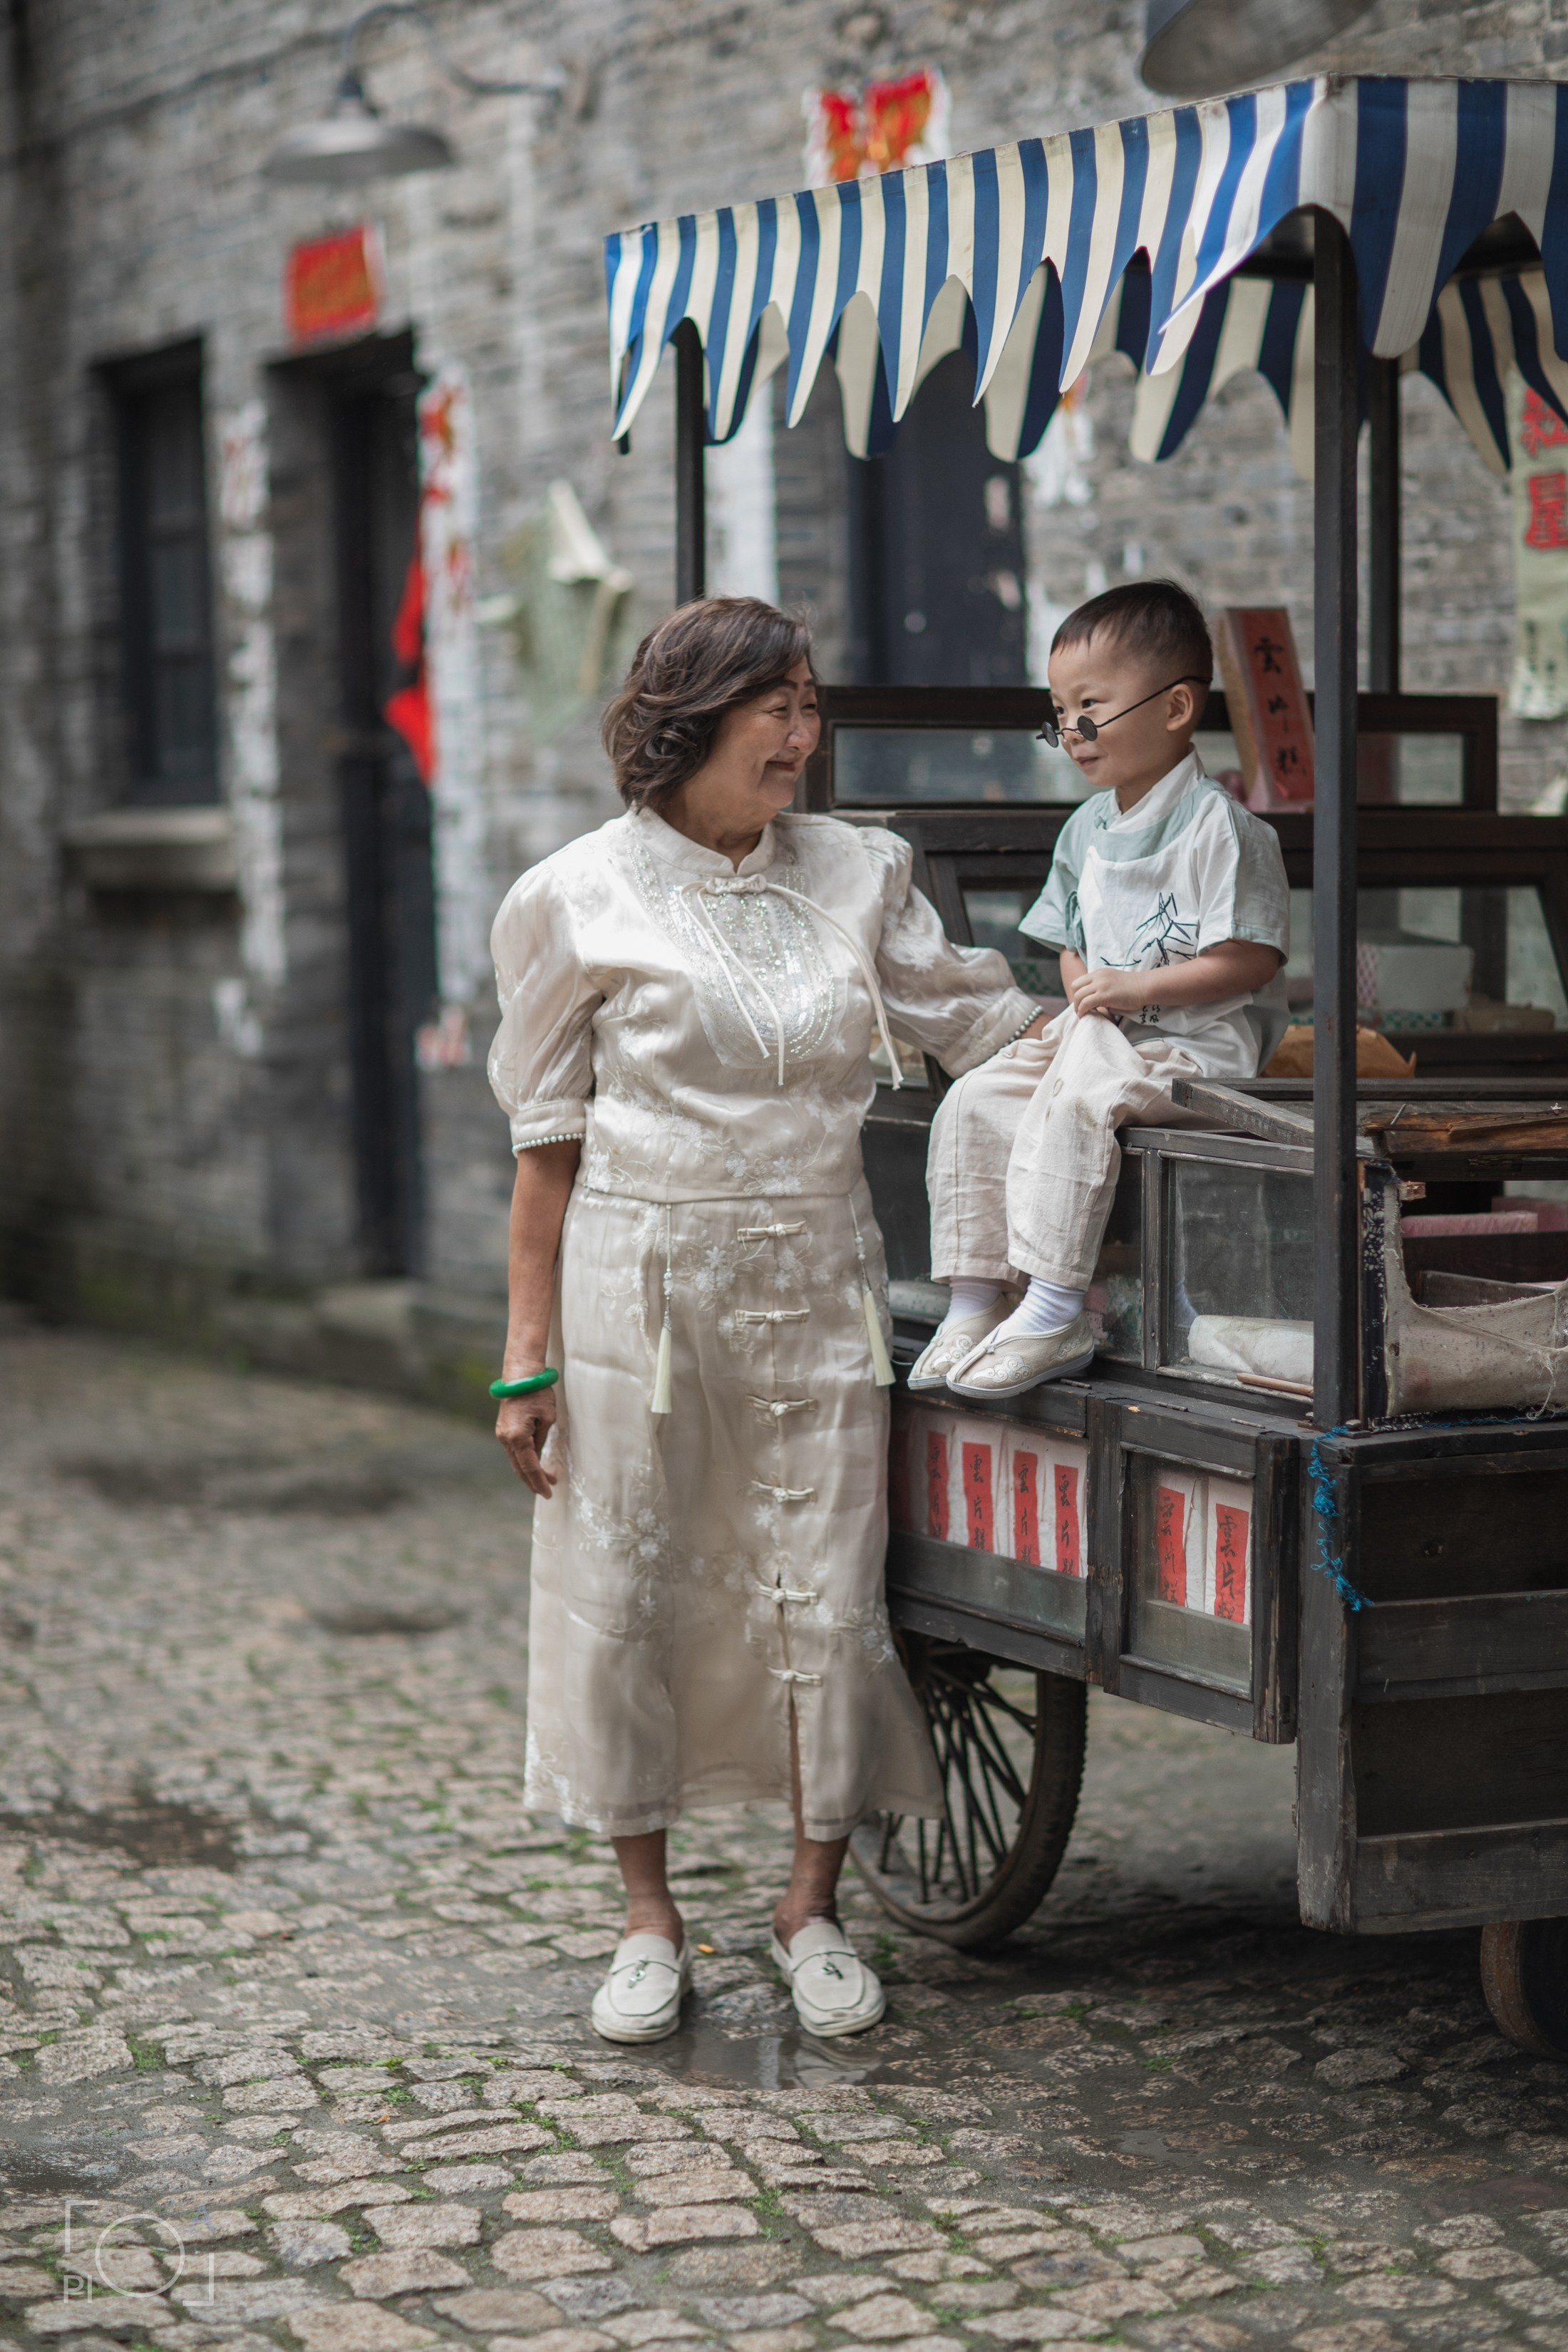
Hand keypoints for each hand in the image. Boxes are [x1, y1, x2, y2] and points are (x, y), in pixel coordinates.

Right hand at [496, 1383, 558, 1497]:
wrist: (520, 1375)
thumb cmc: (537, 1393)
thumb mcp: (548, 1418)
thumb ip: (541, 1439)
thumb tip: (537, 1454)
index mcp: (518, 1437)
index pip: (530, 1467)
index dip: (539, 1482)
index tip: (549, 1493)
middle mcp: (506, 1438)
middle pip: (520, 1468)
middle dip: (534, 1481)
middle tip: (548, 1489)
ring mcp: (502, 1434)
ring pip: (516, 1461)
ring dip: (529, 1471)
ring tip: (546, 1478)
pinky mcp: (503, 1430)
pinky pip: (514, 1451)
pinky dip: (524, 1460)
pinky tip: (534, 1463)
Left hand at [1069, 965, 1149, 1020]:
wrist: (1144, 986)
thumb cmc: (1132, 987)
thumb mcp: (1113, 981)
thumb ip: (1102, 986)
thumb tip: (1093, 999)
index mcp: (1099, 973)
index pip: (1078, 982)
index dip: (1077, 994)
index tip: (1081, 1003)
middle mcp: (1097, 977)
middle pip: (1075, 988)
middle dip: (1075, 1000)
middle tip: (1081, 1009)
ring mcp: (1100, 985)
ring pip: (1079, 996)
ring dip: (1078, 1007)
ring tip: (1082, 1014)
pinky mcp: (1104, 995)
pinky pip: (1086, 1003)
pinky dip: (1082, 1011)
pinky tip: (1085, 1015)